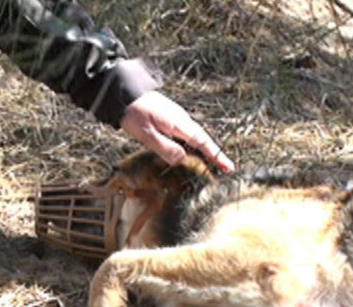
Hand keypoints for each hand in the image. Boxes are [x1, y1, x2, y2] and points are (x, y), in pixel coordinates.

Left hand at [120, 91, 234, 171]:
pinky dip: (193, 144)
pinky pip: (187, 134)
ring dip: (205, 150)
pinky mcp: (170, 118)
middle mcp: (181, 120)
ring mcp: (176, 118)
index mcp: (178, 124)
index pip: (202, 142)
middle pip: (203, 139)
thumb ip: (164, 147)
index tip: (228, 166)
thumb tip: (182, 159)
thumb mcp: (147, 134)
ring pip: (195, 136)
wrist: (124, 93)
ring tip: (212, 164)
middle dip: (214, 154)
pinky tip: (190, 152)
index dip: (215, 155)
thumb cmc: (134, 113)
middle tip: (226, 168)